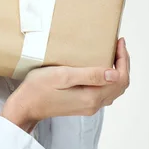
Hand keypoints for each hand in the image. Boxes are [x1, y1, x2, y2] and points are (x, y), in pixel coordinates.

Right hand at [1, 38, 130, 132]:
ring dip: (117, 72)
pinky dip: (109, 79)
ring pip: (114, 90)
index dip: (123, 60)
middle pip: (120, 85)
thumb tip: (114, 73)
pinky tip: (100, 68)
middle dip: (123, 64)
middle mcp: (94, 105)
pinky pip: (104, 92)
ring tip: (112, 54)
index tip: (118, 42)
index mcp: (92, 97)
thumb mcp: (63, 76)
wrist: (25, 106)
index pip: (119, 78)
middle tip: (118, 46)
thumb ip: (90, 75)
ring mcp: (88, 107)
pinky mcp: (82, 105)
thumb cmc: (39, 88)